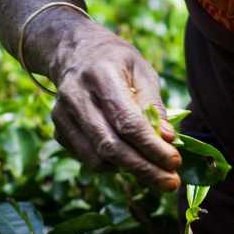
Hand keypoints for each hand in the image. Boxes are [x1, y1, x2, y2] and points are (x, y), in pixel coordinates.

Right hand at [47, 23, 181, 190]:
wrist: (73, 50)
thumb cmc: (117, 61)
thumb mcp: (142, 71)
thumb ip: (154, 105)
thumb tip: (168, 139)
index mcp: (100, 76)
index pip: (127, 121)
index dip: (152, 146)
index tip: (175, 162)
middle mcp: (76, 97)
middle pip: (110, 146)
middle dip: (144, 169)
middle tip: (171, 183)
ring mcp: (62, 115)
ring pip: (97, 158)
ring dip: (130, 171)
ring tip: (156, 172)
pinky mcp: (58, 129)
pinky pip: (87, 158)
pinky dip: (112, 165)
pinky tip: (131, 159)